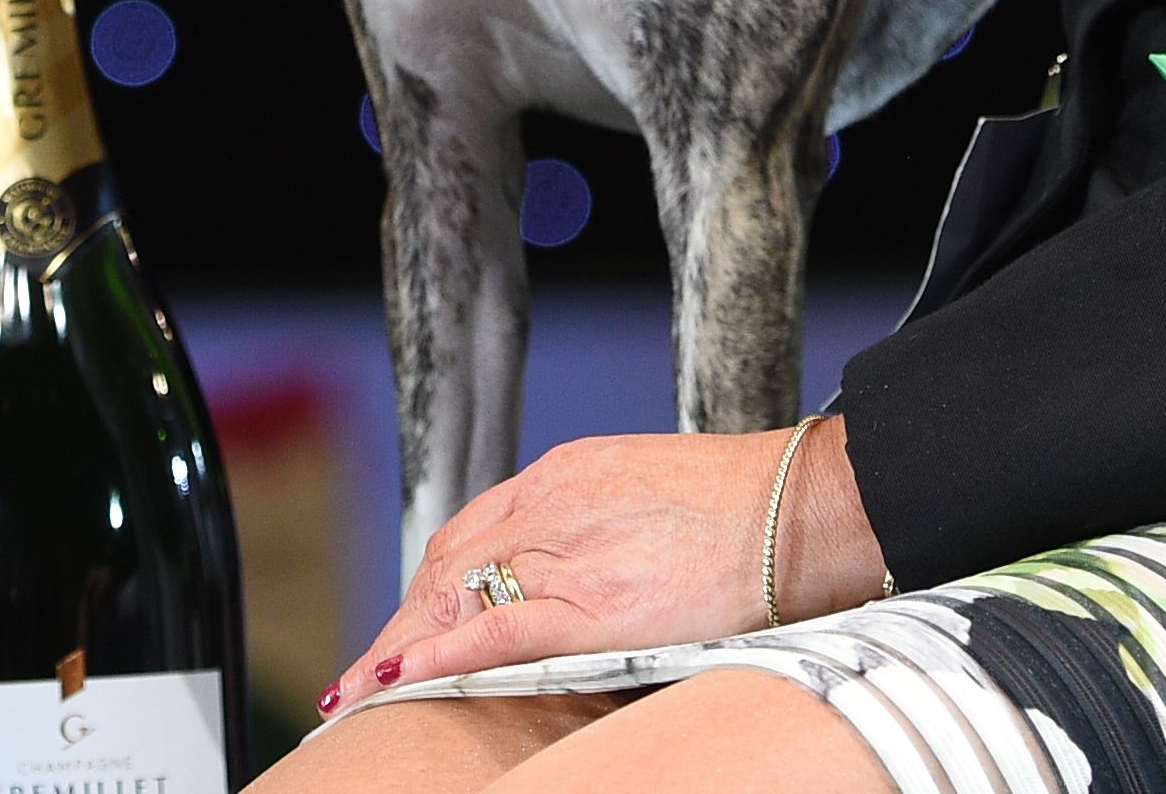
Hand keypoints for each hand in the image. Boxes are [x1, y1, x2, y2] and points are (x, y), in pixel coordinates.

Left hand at [319, 422, 888, 715]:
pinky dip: (434, 657)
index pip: (472, 532)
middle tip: (370, 671)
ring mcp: (566, 552)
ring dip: (402, 644)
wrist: (800, 511)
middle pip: (449, 564)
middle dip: (405, 621)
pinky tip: (395, 679)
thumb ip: (600, 531)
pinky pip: (490, 635)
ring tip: (365, 688)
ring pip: (454, 596)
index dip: (430, 585)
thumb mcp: (651, 502)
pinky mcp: (590, 605)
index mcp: (567, 476)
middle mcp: (552, 505)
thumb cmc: (748, 512)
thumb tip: (582, 574)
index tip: (408, 624)